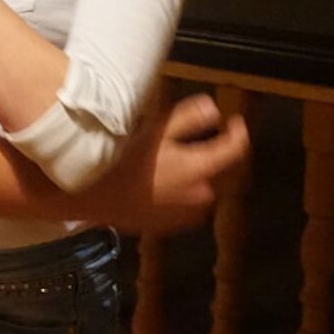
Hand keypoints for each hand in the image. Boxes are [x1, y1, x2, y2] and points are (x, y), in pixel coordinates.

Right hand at [89, 93, 250, 232]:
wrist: (94, 197)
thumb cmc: (124, 158)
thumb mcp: (156, 130)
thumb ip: (189, 119)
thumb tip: (215, 109)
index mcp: (201, 169)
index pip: (235, 149)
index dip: (238, 133)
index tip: (235, 122)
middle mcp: (201, 195)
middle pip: (219, 172)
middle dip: (214, 156)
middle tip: (199, 141)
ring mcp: (186, 214)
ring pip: (201, 189)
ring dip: (196, 176)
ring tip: (175, 163)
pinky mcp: (170, 225)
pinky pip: (184, 206)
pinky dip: (180, 193)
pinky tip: (160, 184)